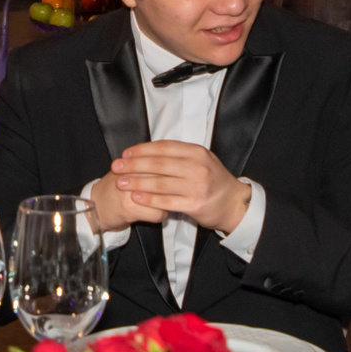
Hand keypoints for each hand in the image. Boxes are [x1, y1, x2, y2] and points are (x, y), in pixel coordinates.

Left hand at [107, 140, 251, 234]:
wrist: (233, 203)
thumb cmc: (213, 180)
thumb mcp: (201, 160)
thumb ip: (179, 155)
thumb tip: (148, 151)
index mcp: (196, 152)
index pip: (164, 147)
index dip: (142, 150)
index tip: (125, 154)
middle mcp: (197, 167)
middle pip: (159, 164)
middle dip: (134, 165)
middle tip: (117, 167)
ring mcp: (196, 186)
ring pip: (160, 182)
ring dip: (137, 182)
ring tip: (121, 182)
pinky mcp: (194, 204)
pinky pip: (166, 201)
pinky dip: (149, 199)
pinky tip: (136, 197)